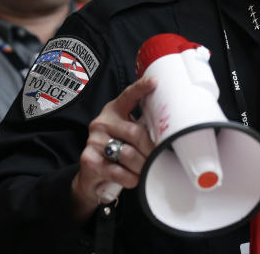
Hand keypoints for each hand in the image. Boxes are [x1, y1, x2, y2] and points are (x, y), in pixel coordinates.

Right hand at [71, 76, 156, 219]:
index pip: (129, 96)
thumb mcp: (128, 134)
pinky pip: (118, 171)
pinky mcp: (89, 160)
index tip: (155, 82)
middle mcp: (102, 122)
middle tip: (157, 158)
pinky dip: (131, 178)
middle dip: (150, 149)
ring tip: (144, 169)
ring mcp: (94, 141)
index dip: (141, 88)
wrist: (92, 176)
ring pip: (128, 154)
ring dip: (142, 166)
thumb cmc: (117, 150)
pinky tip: (133, 178)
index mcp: (114, 111)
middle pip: (135, 132)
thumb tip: (170, 131)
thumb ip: (143, 128)